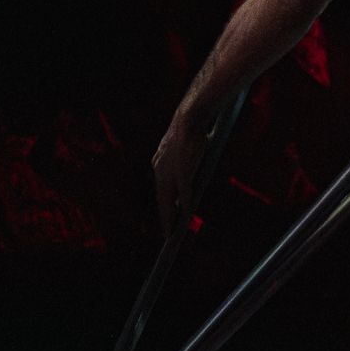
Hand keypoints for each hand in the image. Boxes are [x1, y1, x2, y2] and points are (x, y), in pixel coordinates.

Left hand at [152, 114, 211, 237]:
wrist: (189, 117)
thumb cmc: (190, 129)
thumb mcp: (184, 149)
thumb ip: (184, 163)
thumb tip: (190, 173)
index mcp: (159, 163)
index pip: (161, 190)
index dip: (164, 205)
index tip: (166, 216)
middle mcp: (159, 169)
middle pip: (161, 199)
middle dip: (164, 218)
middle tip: (167, 234)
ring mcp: (169, 171)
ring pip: (168, 200)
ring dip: (170, 217)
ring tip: (171, 231)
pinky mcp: (180, 171)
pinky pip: (182, 192)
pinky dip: (183, 205)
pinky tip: (186, 215)